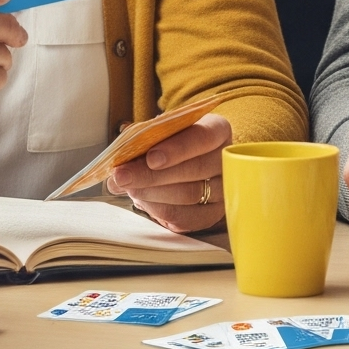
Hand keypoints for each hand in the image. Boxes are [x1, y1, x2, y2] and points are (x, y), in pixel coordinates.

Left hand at [107, 114, 233, 234]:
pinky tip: (142, 200)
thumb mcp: (166, 131)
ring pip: (189, 195)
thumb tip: (123, 145)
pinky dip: (157, 210)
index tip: (151, 158)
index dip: (178, 148)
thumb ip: (147, 135)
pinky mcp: (210, 215)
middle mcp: (226, 160)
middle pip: (194, 170)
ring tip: (127, 187)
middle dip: (152, 175)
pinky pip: (185, 218)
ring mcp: (222, 191)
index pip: (203, 137)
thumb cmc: (175, 143)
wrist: (190, 163)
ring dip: (151, 193)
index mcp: (218, 131)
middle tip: (122, 176)